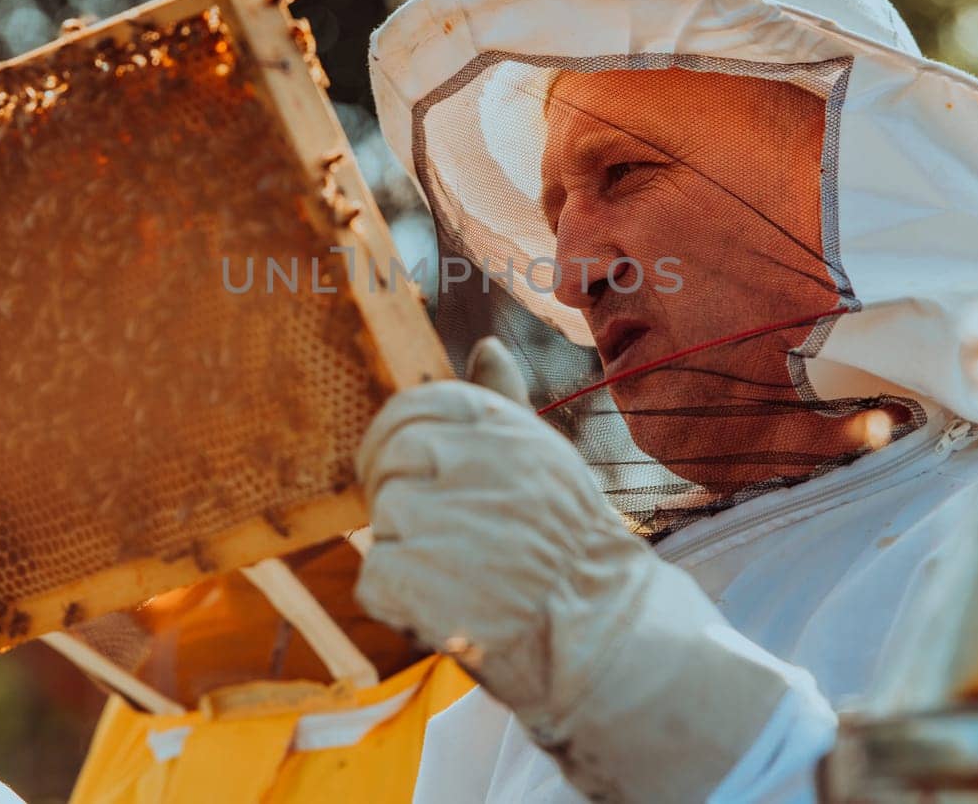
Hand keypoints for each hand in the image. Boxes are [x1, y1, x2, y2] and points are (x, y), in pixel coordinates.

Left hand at [355, 338, 806, 801]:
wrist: (601, 631)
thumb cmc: (570, 541)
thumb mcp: (543, 456)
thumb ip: (503, 402)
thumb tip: (484, 345)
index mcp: (491, 422)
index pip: (410, 410)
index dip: (407, 448)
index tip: (430, 483)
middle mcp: (458, 458)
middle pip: (388, 464)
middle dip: (408, 502)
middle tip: (456, 540)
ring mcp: (431, 518)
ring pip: (383, 523)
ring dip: (412, 556)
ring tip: (468, 575)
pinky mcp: (410, 576)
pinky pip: (376, 579)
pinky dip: (403, 603)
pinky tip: (453, 607)